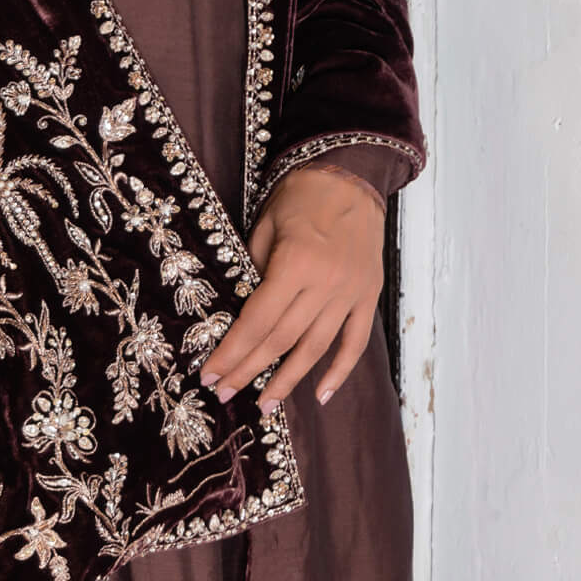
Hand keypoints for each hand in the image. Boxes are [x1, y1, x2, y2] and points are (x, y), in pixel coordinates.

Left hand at [200, 164, 384, 412]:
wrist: (350, 174)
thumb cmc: (300, 195)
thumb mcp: (265, 224)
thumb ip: (253, 269)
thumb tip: (240, 312)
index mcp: (294, 264)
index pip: (256, 321)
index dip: (232, 351)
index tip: (211, 375)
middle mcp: (325, 284)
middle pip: (281, 340)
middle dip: (250, 371)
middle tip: (226, 394)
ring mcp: (350, 293)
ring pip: (316, 349)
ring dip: (288, 380)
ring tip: (265, 406)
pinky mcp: (369, 296)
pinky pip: (354, 342)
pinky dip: (339, 371)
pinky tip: (320, 393)